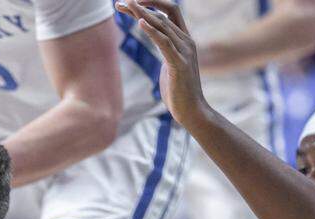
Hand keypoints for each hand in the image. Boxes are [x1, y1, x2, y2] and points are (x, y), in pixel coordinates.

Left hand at [116, 1, 210, 129]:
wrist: (192, 111)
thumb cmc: (179, 91)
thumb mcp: (170, 63)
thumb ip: (165, 48)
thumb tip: (154, 38)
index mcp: (184, 39)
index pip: (169, 11)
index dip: (151, 4)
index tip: (130, 3)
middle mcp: (186, 41)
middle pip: (164, 13)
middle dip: (143, 4)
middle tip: (122, 1)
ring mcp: (184, 51)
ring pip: (163, 25)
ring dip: (143, 14)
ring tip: (127, 5)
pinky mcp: (179, 64)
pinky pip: (165, 43)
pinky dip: (153, 31)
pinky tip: (140, 22)